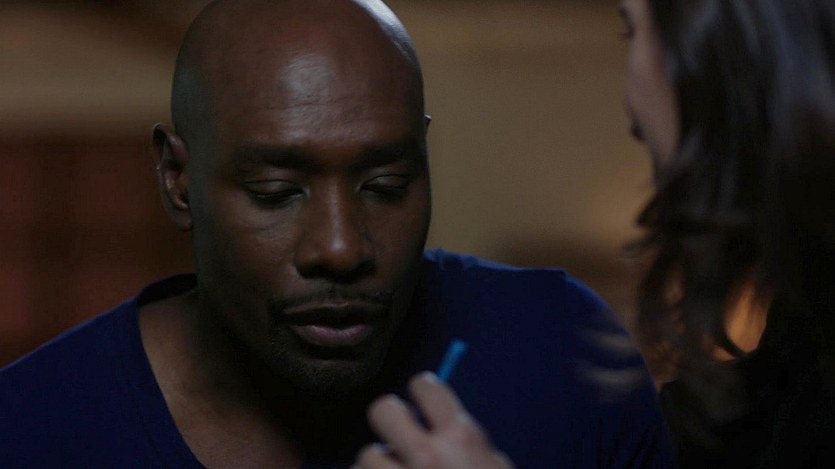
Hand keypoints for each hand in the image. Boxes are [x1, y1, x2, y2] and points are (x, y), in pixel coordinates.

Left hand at [353, 372, 514, 468]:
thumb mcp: (496, 466)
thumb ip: (468, 442)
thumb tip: (441, 420)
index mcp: (462, 439)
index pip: (425, 386)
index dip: (423, 391)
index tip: (422, 402)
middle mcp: (428, 456)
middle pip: (383, 409)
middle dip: (390, 419)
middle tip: (399, 436)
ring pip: (367, 454)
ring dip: (380, 465)